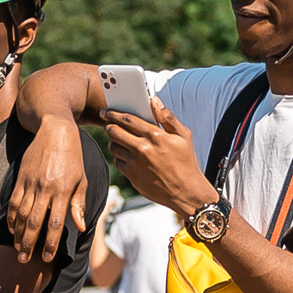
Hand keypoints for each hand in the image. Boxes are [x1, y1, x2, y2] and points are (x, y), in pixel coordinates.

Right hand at [7, 116, 93, 265]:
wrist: (55, 130)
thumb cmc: (73, 157)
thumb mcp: (82, 180)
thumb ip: (79, 205)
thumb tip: (79, 227)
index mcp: (63, 191)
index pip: (55, 223)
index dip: (50, 243)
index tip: (47, 257)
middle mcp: (45, 189)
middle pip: (34, 223)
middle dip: (28, 244)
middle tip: (25, 260)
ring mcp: (31, 183)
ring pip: (21, 214)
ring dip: (18, 235)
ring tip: (17, 250)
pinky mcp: (21, 177)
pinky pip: (14, 202)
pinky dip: (11, 217)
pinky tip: (12, 229)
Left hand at [103, 99, 215, 221]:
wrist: (186, 192)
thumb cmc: (186, 163)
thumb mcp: (183, 136)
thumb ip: (168, 117)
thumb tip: (154, 100)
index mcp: (155, 135)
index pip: (127, 119)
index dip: (113, 113)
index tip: (106, 111)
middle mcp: (143, 148)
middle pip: (114, 131)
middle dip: (108, 125)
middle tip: (107, 123)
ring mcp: (136, 163)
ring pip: (113, 146)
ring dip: (112, 141)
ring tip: (117, 138)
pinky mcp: (132, 176)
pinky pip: (117, 161)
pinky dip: (118, 156)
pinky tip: (125, 154)